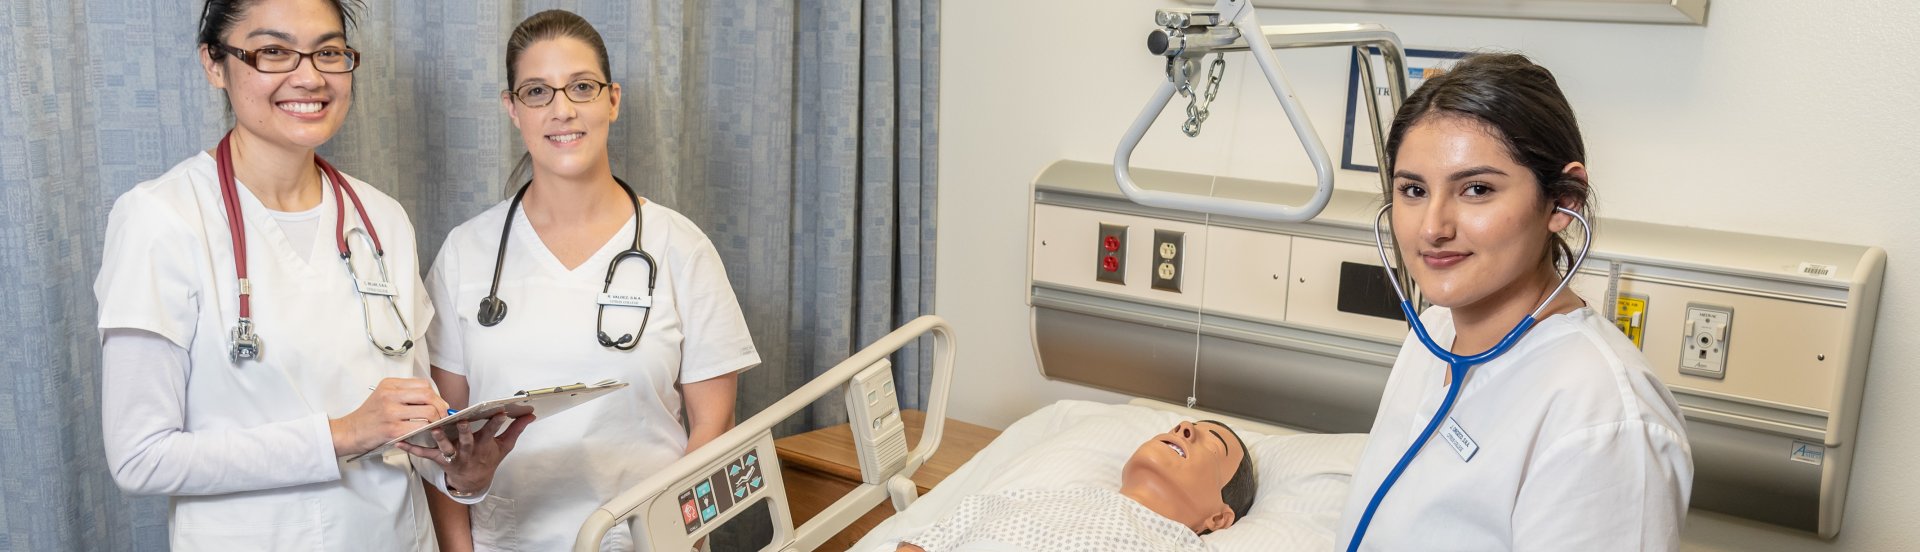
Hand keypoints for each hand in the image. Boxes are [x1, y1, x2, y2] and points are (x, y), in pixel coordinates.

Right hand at [330, 378, 449, 456]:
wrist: (349, 432)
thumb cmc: (369, 416)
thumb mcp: (384, 396)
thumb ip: (405, 393)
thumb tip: (433, 399)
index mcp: (390, 385)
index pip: (423, 384)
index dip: (436, 395)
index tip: (438, 404)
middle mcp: (390, 395)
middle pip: (428, 395)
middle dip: (440, 406)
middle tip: (442, 416)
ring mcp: (391, 412)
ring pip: (428, 412)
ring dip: (437, 420)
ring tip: (435, 425)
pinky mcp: (393, 429)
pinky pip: (420, 427)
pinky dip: (428, 430)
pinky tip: (426, 433)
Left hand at [398, 413, 534, 494]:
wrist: (473, 481)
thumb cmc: (488, 458)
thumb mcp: (504, 446)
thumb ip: (516, 429)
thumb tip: (531, 414)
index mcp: (485, 445)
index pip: (492, 432)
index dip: (497, 422)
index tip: (501, 411)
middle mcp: (469, 451)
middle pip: (467, 440)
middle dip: (465, 431)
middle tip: (462, 421)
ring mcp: (454, 456)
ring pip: (446, 447)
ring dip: (439, 438)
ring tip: (432, 428)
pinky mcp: (440, 460)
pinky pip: (425, 454)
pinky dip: (412, 449)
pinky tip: (400, 442)